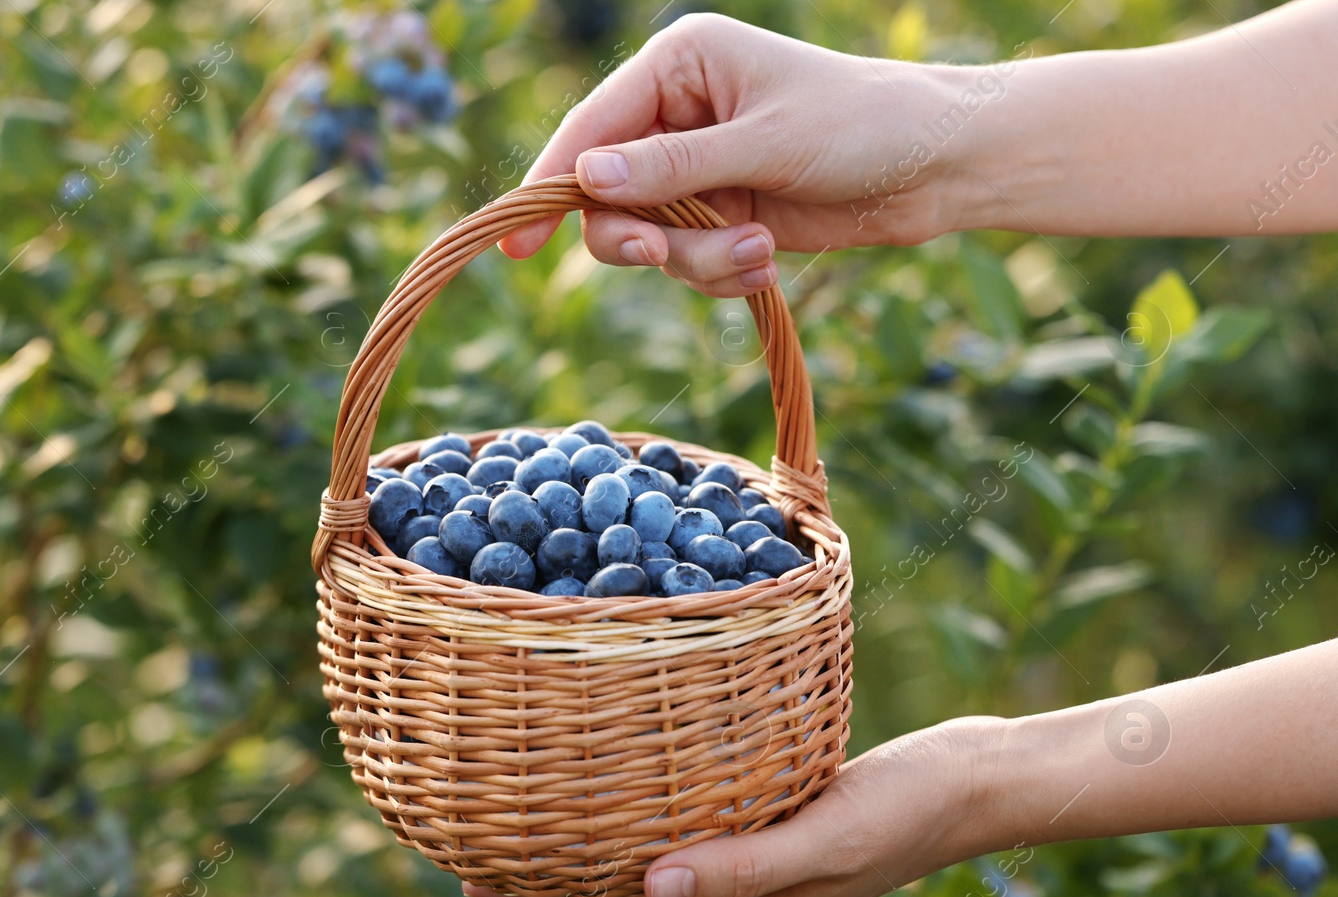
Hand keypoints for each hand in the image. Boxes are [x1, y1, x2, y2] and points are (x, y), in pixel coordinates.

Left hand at [463, 715, 1007, 896]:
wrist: (976, 783)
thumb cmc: (908, 805)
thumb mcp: (827, 835)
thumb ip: (742, 864)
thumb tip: (649, 884)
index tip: (477, 878)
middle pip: (625, 893)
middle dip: (553, 877)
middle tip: (476, 845)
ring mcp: (759, 866)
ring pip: (652, 862)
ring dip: (591, 845)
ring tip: (529, 820)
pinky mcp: (773, 826)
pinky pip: (688, 830)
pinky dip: (641, 816)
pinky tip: (620, 786)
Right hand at [498, 13, 964, 296]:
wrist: (938, 168)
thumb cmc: (863, 126)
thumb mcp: (765, 143)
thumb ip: (673, 167)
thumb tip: (587, 178)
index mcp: (679, 66)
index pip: (590, 127)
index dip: (549, 184)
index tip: (516, 242)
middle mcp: (677, 115)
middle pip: (605, 194)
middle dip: (638, 234)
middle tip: (655, 255)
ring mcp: (698, 170)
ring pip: (648, 239)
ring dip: (696, 260)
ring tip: (759, 250)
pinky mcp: (722, 215)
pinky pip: (686, 263)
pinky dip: (719, 272)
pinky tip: (767, 259)